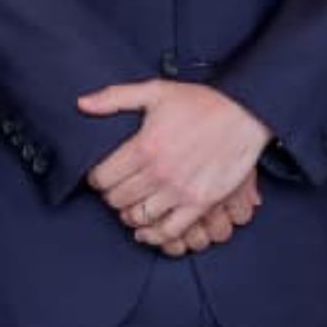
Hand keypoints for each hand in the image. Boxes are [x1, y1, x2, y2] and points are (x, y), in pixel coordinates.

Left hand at [76, 80, 272, 244]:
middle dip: (111, 196)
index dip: (96, 179)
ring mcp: (180, 191)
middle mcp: (159, 173)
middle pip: (118, 199)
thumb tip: (82, 104)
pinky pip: (169, 231)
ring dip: (129, 214)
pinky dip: (154, 235)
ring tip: (130, 206)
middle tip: (115, 190)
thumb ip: (114, 97)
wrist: (244, 114)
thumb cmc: (200, 102)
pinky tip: (146, 229)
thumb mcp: (155, 90)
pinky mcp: (200, 204)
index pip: (103, 177)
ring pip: (139, 217)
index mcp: (144, 147)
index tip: (100, 176)